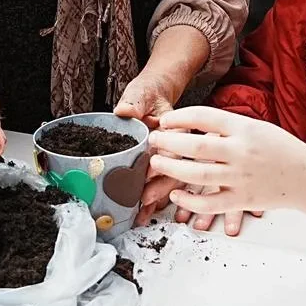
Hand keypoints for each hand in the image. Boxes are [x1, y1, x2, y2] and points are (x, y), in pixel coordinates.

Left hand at [116, 71, 180, 222]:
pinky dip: (153, 200)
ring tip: (142, 213)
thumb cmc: (148, 93)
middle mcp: (179, 148)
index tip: (146, 173)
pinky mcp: (163, 166)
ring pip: (172, 184)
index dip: (163, 164)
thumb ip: (134, 102)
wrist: (153, 93)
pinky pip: (164, 186)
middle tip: (143, 199)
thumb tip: (126, 110)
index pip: (175, 150)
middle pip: (176, 173)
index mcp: (178, 130)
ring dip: (157, 200)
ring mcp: (172, 159)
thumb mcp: (141, 92)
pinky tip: (143, 212)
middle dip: (160, 189)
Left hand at [147, 106, 305, 229]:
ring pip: (198, 175)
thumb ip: (227, 127)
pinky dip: (189, 201)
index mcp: (245, 129)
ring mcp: (241, 178)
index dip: (179, 118)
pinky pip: (210, 204)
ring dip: (172, 169)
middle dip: (169, 143)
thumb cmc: (280, 149)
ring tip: (156, 163)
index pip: (204, 117)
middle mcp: (241, 152)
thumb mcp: (256, 127)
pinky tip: (176, 194)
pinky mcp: (242, 201)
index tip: (165, 121)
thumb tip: (190, 126)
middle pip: (196, 147)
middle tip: (153, 141)